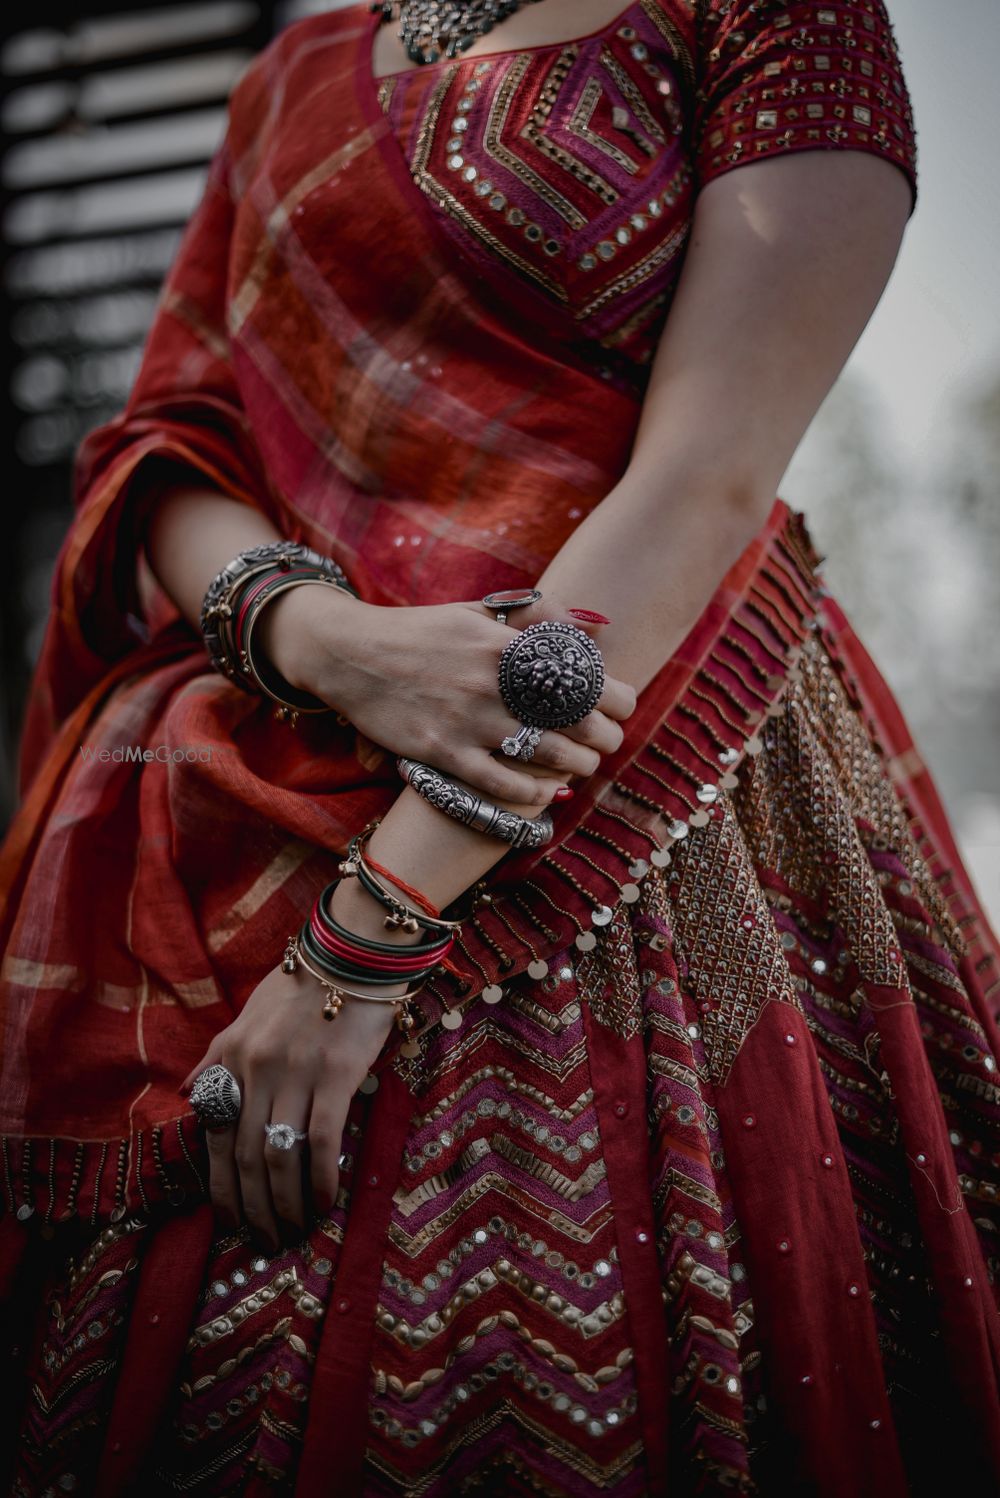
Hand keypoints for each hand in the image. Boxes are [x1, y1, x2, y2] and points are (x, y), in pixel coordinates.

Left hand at [180, 956, 399, 1251]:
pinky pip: (323, 1139)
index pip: (217, 1136)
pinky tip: (324, 1204)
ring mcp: (296, 1072)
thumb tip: (185, 1092)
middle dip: (253, 1207)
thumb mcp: (247, 1015)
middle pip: (247, 1155)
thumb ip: (216, 1056)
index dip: (222, 1188)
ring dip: (285, 1203)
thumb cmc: (303, 984)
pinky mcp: (337, 1074)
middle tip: (265, 1242)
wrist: (352, 953)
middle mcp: (257, 1069)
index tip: (231, 1223)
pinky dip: (320, 1179)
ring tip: (294, 1231)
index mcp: (232, 1058)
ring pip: (281, 1153)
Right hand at [257, 586, 636, 808]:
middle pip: (572, 718)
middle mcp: (491, 683)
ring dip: (575, 766)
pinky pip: (498, 783)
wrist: (350, 654)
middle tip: (608, 742)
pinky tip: (543, 795)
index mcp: (504, 645)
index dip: (613, 696)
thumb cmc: (419, 632)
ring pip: (543, 754)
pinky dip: (528, 793)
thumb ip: (530, 618)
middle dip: (602, 735)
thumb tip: (584, 627)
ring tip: (583, 766)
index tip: (623, 706)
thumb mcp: (476, 612)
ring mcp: (467, 720)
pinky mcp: (441, 752)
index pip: (580, 674)